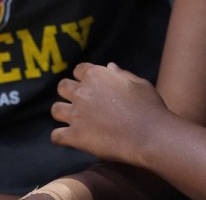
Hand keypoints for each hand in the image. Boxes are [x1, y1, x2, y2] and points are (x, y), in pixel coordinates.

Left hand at [50, 62, 168, 164]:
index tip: (90, 86)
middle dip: (68, 92)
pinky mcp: (75, 136)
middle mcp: (82, 92)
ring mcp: (77, 115)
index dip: (84, 77)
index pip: (79, 69)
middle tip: (79, 102)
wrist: (150, 135)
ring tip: (72, 120)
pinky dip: (59, 138)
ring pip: (55, 110)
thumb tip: (109, 66)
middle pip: (62, 87)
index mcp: (96, 75)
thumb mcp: (139, 83)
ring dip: (62, 113)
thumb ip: (121, 74)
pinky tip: (66, 139)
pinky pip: (55, 136)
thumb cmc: (149, 107)